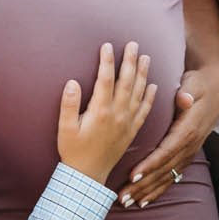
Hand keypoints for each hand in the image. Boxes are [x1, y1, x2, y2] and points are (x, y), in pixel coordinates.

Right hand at [57, 42, 155, 184]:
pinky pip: (145, 110)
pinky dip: (150, 97)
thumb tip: (73, 82)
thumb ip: (68, 104)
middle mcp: (117, 114)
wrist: (88, 176)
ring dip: (143, 73)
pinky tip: (153, 85)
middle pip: (126, 81)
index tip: (107, 45)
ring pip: (138, 93)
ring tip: (145, 57)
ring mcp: (127, 122)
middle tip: (133, 43)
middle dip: (130, 61)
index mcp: (100, 111)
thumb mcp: (64, 128)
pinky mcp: (132, 131)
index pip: (105, 79)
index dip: (107, 61)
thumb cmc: (73, 151)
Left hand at [118, 61, 218, 208]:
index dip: (150, 165)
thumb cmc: (198, 85)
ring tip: (128, 203)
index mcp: (187, 131)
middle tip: (123, 197)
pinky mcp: (186, 155)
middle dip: (143, 186)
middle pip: (164, 171)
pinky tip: (145, 201)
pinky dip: (158, 189)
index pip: (166, 152)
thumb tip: (184, 98)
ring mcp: (189, 153)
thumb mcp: (193, 84)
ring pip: (167, 177)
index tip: (133, 175)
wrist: (215, 88)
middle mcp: (189, 146)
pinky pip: (172, 176)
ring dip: (147, 192)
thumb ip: (187, 93)